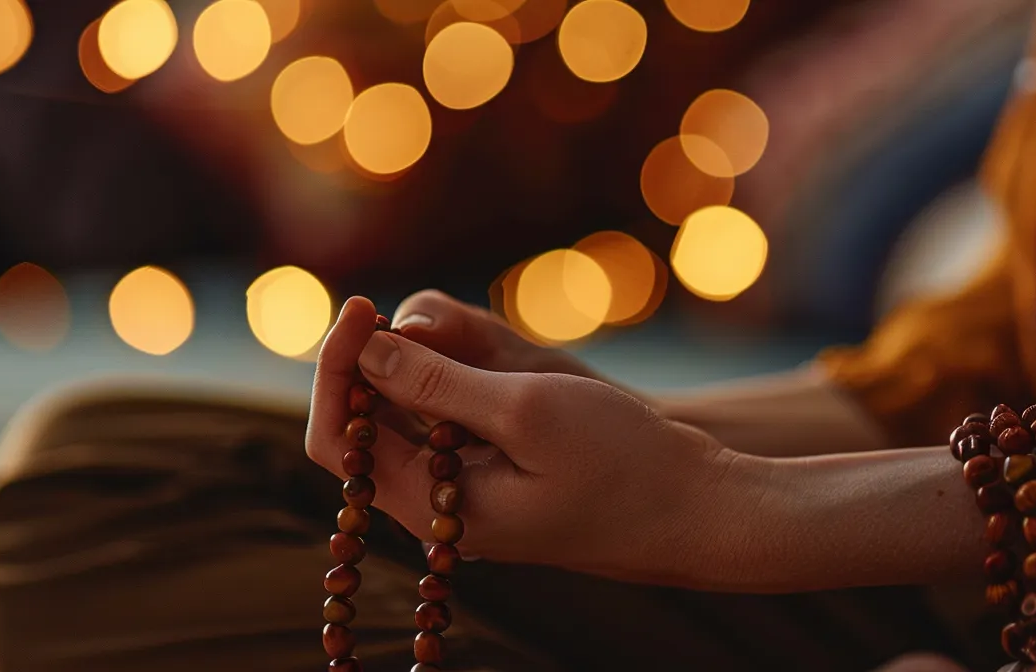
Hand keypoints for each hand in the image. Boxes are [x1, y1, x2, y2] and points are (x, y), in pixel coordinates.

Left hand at [306, 297, 742, 582]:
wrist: (698, 508)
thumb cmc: (621, 464)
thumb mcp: (524, 409)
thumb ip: (435, 381)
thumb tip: (363, 346)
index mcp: (430, 508)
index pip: (337, 438)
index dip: (336, 366)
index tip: (364, 307)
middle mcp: (436, 507)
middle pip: (365, 422)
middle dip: (381, 359)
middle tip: (426, 319)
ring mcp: (465, 492)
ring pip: (407, 415)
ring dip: (425, 366)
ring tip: (480, 345)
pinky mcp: (495, 474)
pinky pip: (448, 420)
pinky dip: (456, 380)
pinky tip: (498, 362)